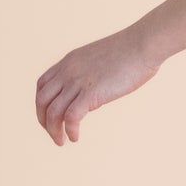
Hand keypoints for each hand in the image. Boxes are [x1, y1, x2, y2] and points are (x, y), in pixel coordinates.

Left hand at [34, 27, 160, 144]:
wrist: (143, 44)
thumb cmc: (132, 51)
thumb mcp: (101, 59)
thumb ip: (92, 74)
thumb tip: (95, 91)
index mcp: (69, 61)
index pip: (42, 85)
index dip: (42, 103)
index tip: (50, 115)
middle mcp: (68, 71)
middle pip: (42, 100)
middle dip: (43, 120)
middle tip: (53, 133)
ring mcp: (78, 82)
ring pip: (53, 112)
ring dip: (53, 130)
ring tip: (61, 141)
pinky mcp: (91, 93)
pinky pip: (71, 117)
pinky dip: (70, 130)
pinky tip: (75, 137)